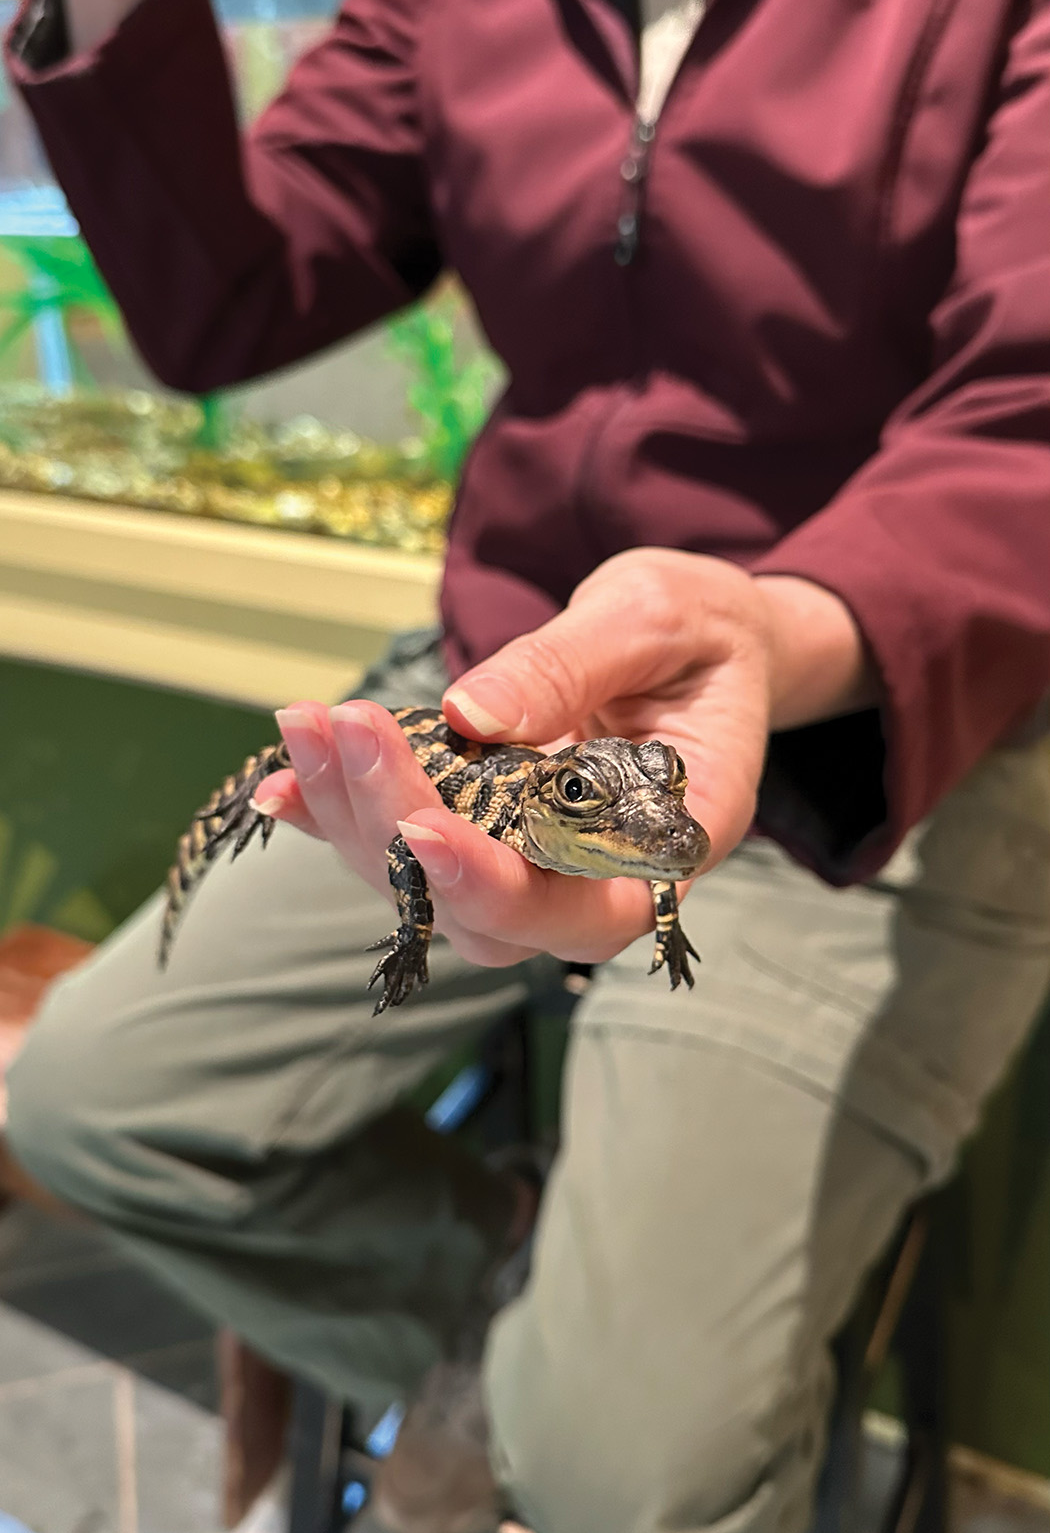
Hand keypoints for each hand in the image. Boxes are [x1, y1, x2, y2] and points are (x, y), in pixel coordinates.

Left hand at [254, 550, 872, 971]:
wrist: (705, 643)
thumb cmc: (701, 631)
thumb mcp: (653, 619)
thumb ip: (571, 666)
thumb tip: (470, 715)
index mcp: (670, 843)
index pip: (582, 910)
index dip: (494, 887)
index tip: (424, 827)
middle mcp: (598, 878)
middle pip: (487, 913)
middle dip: (400, 830)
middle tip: (348, 729)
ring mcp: (535, 865)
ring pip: (431, 888)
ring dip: (353, 815)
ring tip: (305, 723)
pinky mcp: (486, 833)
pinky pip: (404, 846)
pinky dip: (336, 815)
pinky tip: (279, 780)